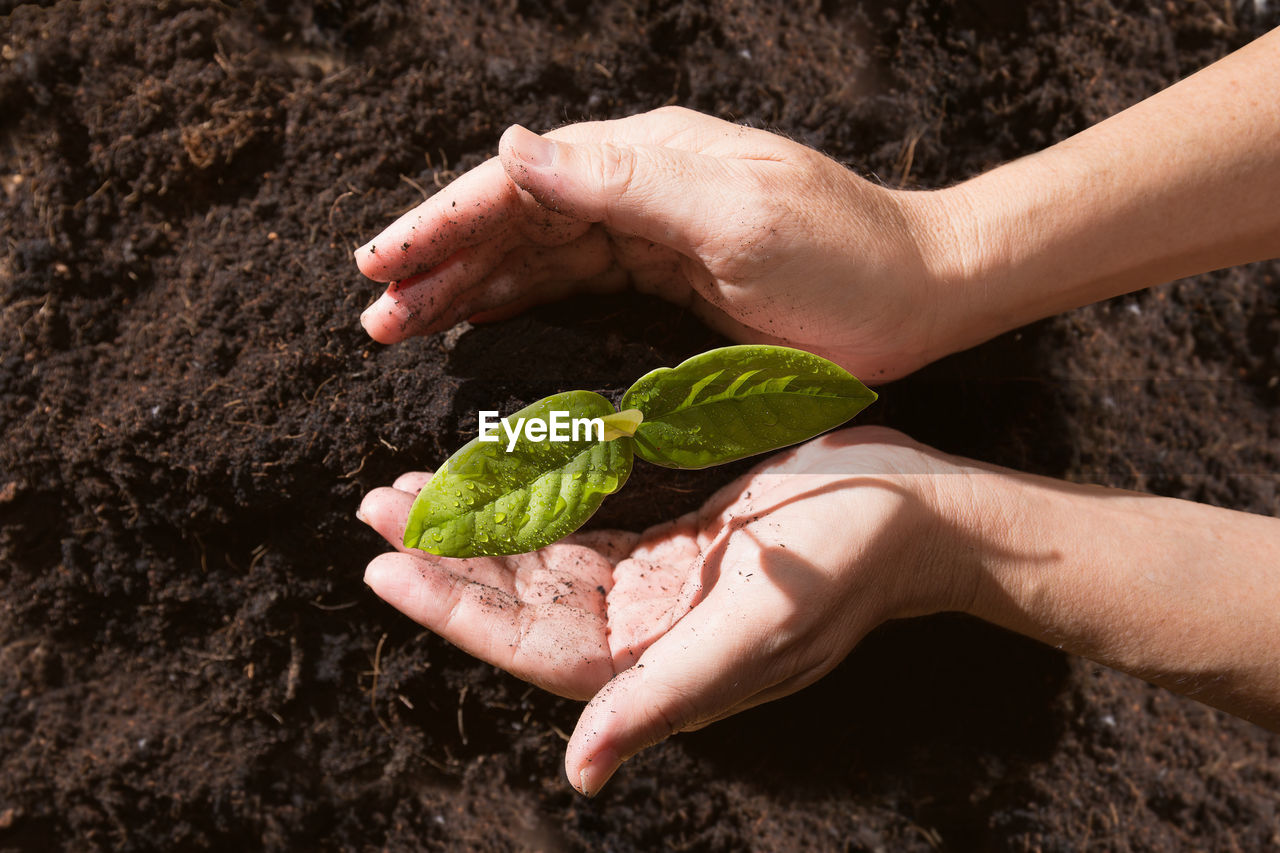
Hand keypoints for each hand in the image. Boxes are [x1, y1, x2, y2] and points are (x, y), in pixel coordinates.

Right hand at [354, 107, 957, 381]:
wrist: (918, 297)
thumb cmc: (840, 257)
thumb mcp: (733, 214)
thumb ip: (623, 180)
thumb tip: (514, 146)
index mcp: (645, 158)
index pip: (520, 184)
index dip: (443, 221)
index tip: (378, 261)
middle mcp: (638, 186)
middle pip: (515, 221)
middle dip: (440, 264)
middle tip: (375, 314)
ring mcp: (651, 233)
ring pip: (537, 257)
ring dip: (468, 288)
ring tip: (403, 325)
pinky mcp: (667, 278)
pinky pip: (574, 286)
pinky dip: (521, 303)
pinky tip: (481, 319)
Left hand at [357, 427, 974, 793]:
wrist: (917, 513)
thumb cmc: (845, 569)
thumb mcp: (754, 636)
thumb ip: (664, 700)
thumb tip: (582, 775)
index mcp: (657, 667)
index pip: (531, 647)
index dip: (456, 612)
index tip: (386, 567)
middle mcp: (645, 634)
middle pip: (522, 602)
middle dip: (449, 560)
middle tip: (378, 508)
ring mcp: (656, 588)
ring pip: (542, 561)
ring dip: (480, 528)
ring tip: (409, 490)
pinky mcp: (672, 544)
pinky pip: (583, 529)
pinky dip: (533, 505)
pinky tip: (493, 478)